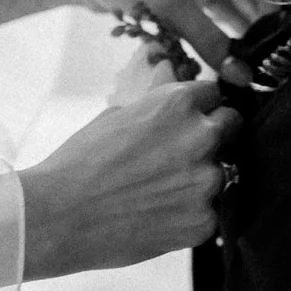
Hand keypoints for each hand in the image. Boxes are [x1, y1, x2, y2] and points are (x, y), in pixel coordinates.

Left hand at [0, 0, 281, 79]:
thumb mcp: (169, 5)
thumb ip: (208, 41)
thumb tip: (241, 76)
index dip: (279, 26)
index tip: (283, 63)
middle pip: (258, 4)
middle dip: (261, 39)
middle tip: (269, 77)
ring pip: (240, 15)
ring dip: (242, 43)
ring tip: (252, 77)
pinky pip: (220, 19)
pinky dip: (224, 40)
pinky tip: (231, 66)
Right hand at [17, 79, 238, 280]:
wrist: (59, 216)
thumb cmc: (81, 162)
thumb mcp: (117, 115)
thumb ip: (156, 97)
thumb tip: (170, 70)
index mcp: (180, 103)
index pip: (215, 93)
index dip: (201, 105)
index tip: (190, 118)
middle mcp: (202, 137)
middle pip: (231, 126)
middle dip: (214, 134)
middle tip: (181, 153)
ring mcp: (207, 182)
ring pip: (221, 172)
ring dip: (199, 178)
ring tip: (158, 191)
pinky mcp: (204, 221)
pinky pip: (210, 211)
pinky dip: (190, 214)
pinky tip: (158, 216)